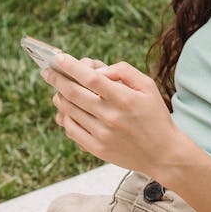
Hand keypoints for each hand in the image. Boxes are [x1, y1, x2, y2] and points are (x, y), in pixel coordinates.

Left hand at [43, 53, 191, 179]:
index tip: (58, 58)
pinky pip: (71, 129)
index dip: (71, 66)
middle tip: (47, 71)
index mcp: (125, 98)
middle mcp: (111, 116)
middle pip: (73, 93)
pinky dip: (64, 117)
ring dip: (59, 97)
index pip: (91, 78)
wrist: (163, 153)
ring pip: (69, 110)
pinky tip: (66, 110)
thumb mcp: (148, 86)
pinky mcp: (96, 148)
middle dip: (56, 79)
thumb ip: (124, 71)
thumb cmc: (155, 116)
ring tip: (58, 90)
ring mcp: (102, 133)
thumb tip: (99, 70)